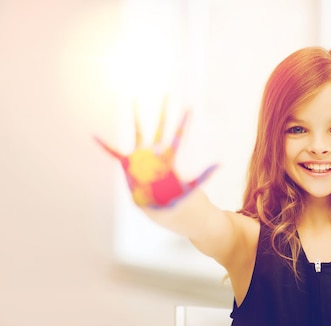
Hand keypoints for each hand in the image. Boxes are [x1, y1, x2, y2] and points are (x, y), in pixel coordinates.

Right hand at [95, 100, 217, 207]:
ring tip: (131, 99)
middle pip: (160, 128)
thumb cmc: (178, 202)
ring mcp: (142, 159)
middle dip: (163, 112)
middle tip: (166, 93)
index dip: (183, 122)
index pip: (177, 136)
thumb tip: (221, 163)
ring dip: (135, 117)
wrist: (162, 212)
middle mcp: (156, 154)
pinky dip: (104, 145)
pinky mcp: (128, 167)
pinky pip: (114, 153)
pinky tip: (94, 134)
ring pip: (138, 133)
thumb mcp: (193, 189)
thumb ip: (204, 176)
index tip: (189, 107)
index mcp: (170, 159)